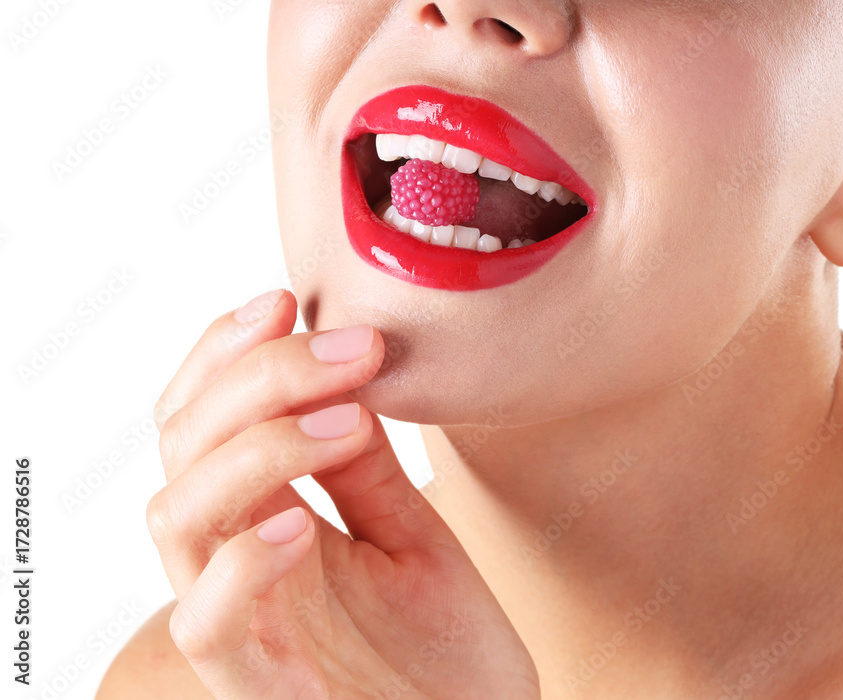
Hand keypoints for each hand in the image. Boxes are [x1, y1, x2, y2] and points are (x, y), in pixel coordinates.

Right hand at [146, 289, 539, 699]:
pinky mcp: (260, 689)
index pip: (203, 420)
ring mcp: (243, 624)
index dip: (224, 354)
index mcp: (267, 520)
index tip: (286, 300)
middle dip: (258, 377)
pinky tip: (300, 521)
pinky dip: (240, 561)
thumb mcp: (410, 536)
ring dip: (254, 448)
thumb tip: (342, 373)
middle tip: (351, 345)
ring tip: (348, 418)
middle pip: (184, 448)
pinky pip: (205, 624)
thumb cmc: (445, 650)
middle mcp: (238, 563)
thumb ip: (364, 467)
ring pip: (178, 517)